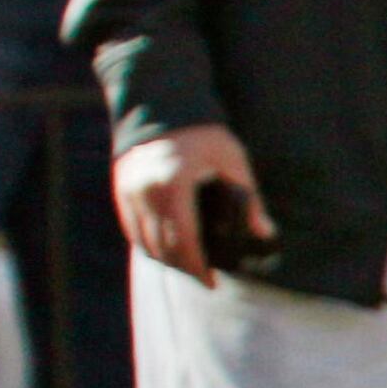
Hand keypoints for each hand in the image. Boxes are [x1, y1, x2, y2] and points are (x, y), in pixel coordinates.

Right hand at [114, 124, 271, 283]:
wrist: (160, 104)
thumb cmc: (202, 133)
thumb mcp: (231, 159)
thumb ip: (248, 198)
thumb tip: (266, 233)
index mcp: (174, 184)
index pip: (183, 240)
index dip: (197, 268)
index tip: (212, 283)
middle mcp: (146, 190)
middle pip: (163, 246)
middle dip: (184, 268)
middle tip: (203, 279)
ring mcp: (129, 190)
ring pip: (143, 241)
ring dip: (165, 260)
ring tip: (187, 268)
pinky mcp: (121, 189)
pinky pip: (131, 229)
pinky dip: (147, 245)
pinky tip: (164, 252)